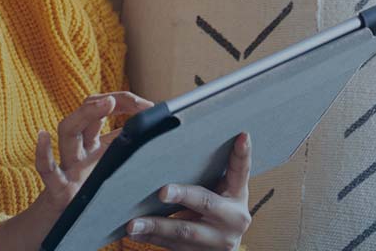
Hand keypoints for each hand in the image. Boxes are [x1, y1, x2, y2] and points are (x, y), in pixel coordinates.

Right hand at [0, 92, 154, 250]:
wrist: (56, 233)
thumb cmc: (88, 204)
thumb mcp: (108, 176)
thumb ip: (124, 158)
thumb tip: (159, 145)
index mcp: (91, 147)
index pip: (101, 111)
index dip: (123, 102)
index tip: (148, 105)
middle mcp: (78, 152)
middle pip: (85, 115)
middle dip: (104, 101)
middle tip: (127, 100)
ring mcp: (67, 168)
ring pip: (67, 131)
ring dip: (84, 114)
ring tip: (103, 103)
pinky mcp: (58, 190)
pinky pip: (47, 171)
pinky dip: (43, 154)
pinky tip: (43, 137)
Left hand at [126, 132, 252, 250]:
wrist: (221, 244)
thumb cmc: (215, 208)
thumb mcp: (220, 191)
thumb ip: (207, 173)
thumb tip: (176, 141)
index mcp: (238, 195)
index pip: (241, 170)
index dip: (242, 153)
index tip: (241, 135)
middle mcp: (234, 218)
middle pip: (206, 203)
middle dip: (183, 196)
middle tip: (162, 191)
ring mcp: (219, 240)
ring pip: (184, 231)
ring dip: (156, 226)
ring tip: (133, 223)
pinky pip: (173, 246)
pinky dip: (151, 238)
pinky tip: (134, 233)